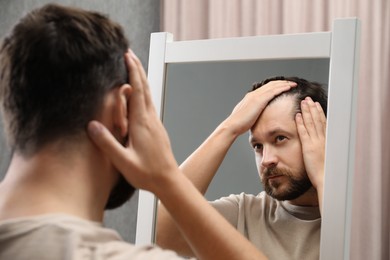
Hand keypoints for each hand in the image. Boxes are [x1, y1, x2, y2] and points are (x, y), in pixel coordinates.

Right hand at [88, 50, 178, 192]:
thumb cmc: (147, 173)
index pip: (137, 91)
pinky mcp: (157, 128)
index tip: (127, 56)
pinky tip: (139, 95)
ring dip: (141, 80)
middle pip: (145, 88)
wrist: (169, 180)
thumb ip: (107, 143)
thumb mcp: (123, 161)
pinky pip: (149, 105)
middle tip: (130, 54)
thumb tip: (92, 125)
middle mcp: (150, 119)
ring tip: (133, 69)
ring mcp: (155, 123)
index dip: (132, 72)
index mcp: (142, 123)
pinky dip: (143, 93)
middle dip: (138, 69)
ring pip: (148, 95)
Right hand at [222, 80, 296, 135]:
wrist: (233, 125)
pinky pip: (273, 91)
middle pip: (271, 84)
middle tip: (291, 83)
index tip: (284, 86)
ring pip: (273, 85)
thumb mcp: (247, 116)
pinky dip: (282, 88)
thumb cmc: (239, 124)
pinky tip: (289, 87)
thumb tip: (257, 116)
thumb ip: (253, 113)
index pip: (265, 88)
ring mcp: (256, 96)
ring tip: (293, 84)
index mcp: (251, 97)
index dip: (275, 86)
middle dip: (282, 83)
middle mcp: (254, 94)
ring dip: (284, 84)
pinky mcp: (259, 100)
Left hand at [295, 97, 325, 189]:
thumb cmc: (327, 172)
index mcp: (327, 141)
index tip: (316, 104)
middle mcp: (322, 139)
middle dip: (312, 108)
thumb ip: (323, 149)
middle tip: (308, 99)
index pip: (323, 123)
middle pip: (317, 120)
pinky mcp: (308, 147)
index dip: (319, 113)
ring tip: (303, 102)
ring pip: (311, 123)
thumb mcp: (327, 157)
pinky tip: (298, 115)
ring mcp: (316, 142)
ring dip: (307, 111)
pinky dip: (301, 122)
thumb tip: (320, 147)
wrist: (327, 179)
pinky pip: (304, 132)